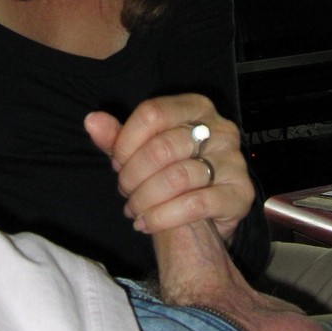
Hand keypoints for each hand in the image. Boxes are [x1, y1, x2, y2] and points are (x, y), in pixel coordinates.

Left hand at [84, 94, 255, 244]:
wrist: (205, 213)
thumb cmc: (171, 172)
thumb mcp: (142, 151)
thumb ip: (118, 137)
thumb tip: (92, 120)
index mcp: (195, 106)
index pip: (152, 113)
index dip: (126, 141)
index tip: (117, 164)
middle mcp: (220, 128)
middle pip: (163, 147)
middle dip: (134, 175)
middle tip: (125, 192)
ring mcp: (234, 160)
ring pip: (178, 177)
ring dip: (145, 199)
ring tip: (134, 209)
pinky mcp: (240, 193)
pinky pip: (196, 204)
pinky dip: (163, 217)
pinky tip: (146, 224)